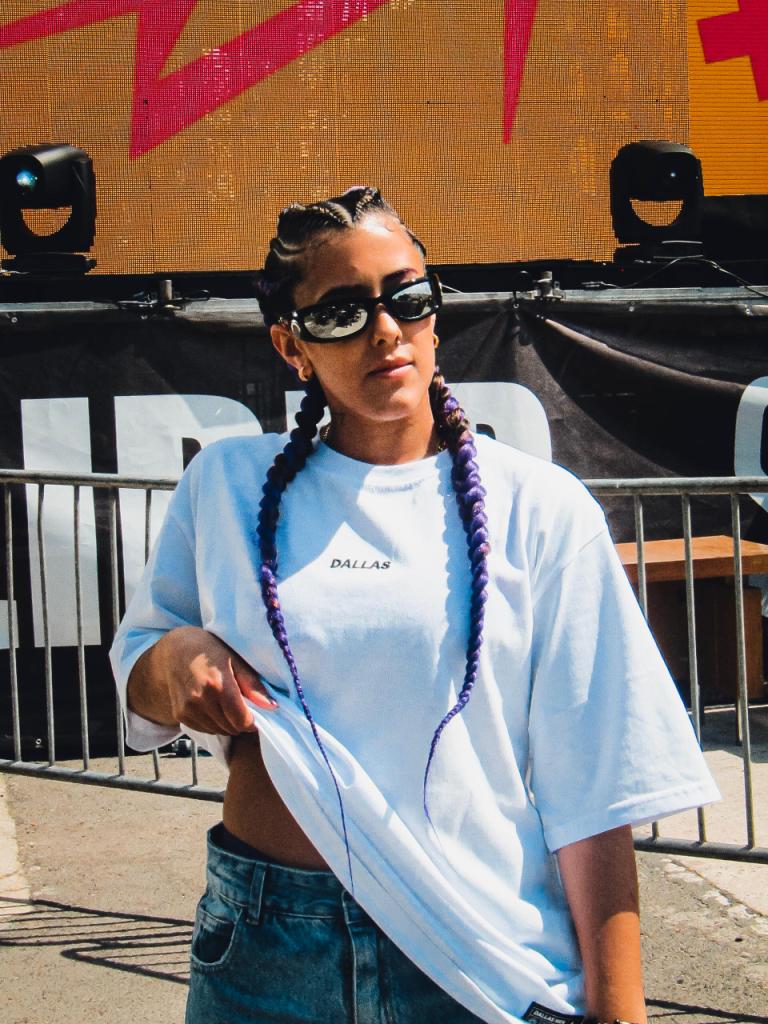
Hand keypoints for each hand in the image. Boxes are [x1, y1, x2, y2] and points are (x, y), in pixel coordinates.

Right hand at [131, 626, 277, 734]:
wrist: (176, 650)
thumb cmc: (211, 651)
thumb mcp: (235, 660)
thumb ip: (253, 684)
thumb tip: (272, 707)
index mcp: (218, 684)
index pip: (241, 720)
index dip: (252, 721)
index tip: (254, 712)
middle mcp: (200, 699)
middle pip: (230, 727)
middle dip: (240, 722)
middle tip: (241, 706)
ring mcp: (187, 708)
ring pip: (217, 730)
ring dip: (226, 724)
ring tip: (226, 705)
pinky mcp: (180, 714)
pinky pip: (204, 729)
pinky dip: (213, 723)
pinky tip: (213, 707)